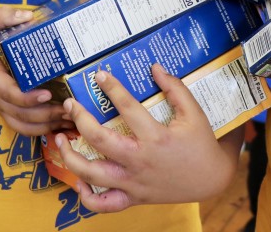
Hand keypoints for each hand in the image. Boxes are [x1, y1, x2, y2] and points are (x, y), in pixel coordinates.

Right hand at [0, 8, 72, 136]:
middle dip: (45, 114)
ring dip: (45, 125)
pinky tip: (59, 124)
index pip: (8, 93)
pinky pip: (21, 126)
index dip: (27, 97)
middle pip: (19, 114)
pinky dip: (39, 129)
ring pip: (21, 125)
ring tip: (69, 118)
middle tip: (70, 107)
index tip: (47, 93)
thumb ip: (1, 17)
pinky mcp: (5, 109)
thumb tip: (28, 15)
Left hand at [53, 65, 239, 211]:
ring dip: (70, 156)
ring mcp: (134, 182)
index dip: (112, 88)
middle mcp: (140, 161)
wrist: (211, 179)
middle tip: (70, 104)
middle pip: (100, 140)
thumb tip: (155, 67)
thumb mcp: (193, 112)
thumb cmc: (201, 143)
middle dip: (80, 119)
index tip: (98, 75)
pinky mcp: (132, 198)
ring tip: (59, 140)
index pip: (128, 108)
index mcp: (156, 137)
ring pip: (92, 174)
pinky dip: (85, 196)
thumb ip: (175, 88)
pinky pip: (102, 204)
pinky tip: (77, 180)